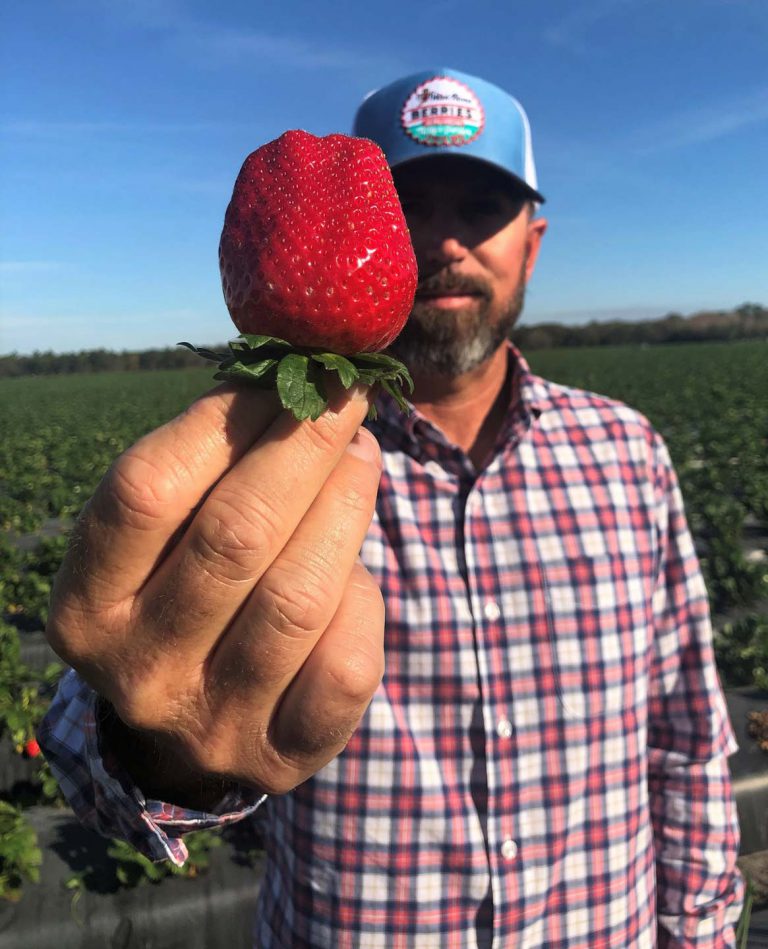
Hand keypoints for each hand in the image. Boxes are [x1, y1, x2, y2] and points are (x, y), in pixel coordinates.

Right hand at [46, 383, 383, 803]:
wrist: (190, 728)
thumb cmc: (182, 597)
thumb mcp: (164, 542)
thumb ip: (206, 470)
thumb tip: (294, 380)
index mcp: (86, 607)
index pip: (148, 490)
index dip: (225, 418)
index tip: (284, 375)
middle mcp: (139, 672)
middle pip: (234, 536)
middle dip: (303, 447)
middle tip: (346, 394)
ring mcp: (212, 721)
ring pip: (297, 596)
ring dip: (344, 505)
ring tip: (361, 455)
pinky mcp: (282, 754)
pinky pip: (344, 663)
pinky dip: (363, 597)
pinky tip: (355, 563)